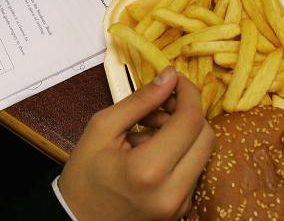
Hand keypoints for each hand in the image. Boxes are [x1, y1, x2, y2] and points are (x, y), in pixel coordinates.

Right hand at [58, 67, 213, 220]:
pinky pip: (193, 169)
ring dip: (184, 132)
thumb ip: (139, 101)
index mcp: (148, 169)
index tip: (175, 79)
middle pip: (205, 137)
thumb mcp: (102, 128)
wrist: (78, 220)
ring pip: (203, 153)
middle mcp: (173, 191)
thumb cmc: (84, 174)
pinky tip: (151, 148)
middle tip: (160, 103)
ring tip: (148, 128)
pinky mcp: (182, 209)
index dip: (188, 93)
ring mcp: (180, 204)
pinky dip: (179, 151)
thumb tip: (169, 77)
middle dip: (187, 112)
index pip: (189, 121)